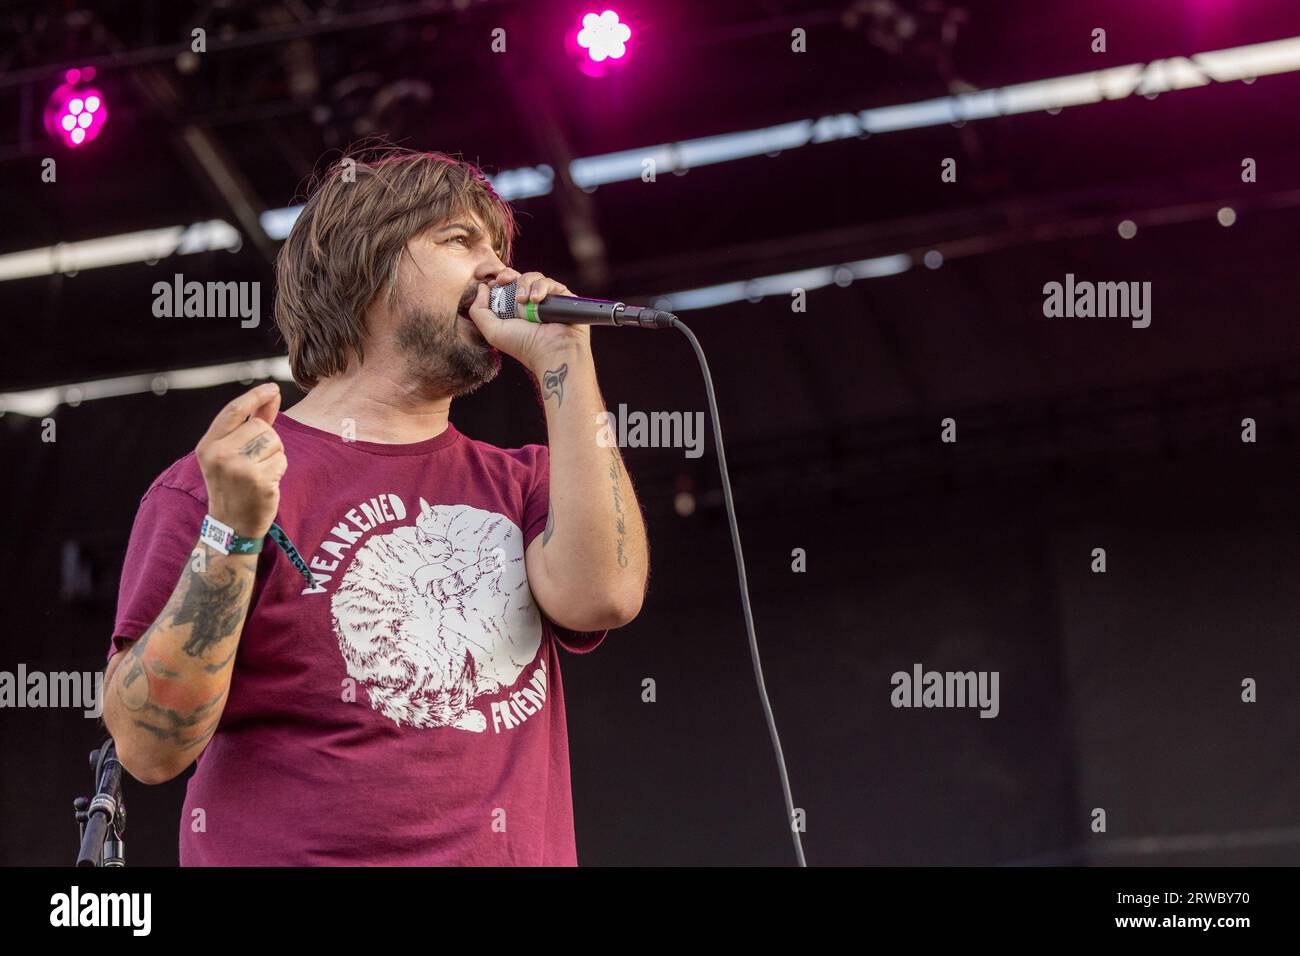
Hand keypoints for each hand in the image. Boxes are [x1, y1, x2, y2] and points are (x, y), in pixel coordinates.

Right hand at [196, 383, 286, 539]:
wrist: (232, 525)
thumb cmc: (234, 485)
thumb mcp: (231, 453)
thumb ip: (251, 423)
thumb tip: (271, 395)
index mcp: (207, 445)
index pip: (234, 411)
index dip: (255, 396)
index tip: (273, 388)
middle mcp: (219, 454)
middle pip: (261, 427)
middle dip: (268, 441)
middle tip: (255, 463)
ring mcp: (238, 468)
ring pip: (274, 442)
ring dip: (275, 455)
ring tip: (260, 473)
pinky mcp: (258, 481)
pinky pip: (282, 461)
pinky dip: (279, 470)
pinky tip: (265, 484)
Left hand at [465, 271, 590, 371]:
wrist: (552, 353)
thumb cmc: (523, 346)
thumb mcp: (492, 331)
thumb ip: (478, 310)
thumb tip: (482, 287)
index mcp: (513, 309)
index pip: (504, 285)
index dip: (497, 279)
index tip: (493, 282)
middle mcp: (530, 303)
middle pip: (517, 276)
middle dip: (508, 274)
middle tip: (503, 280)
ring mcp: (547, 299)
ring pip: (533, 276)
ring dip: (524, 283)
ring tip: (523, 300)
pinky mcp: (562, 296)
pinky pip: (549, 282)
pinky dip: (540, 287)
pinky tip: (536, 300)